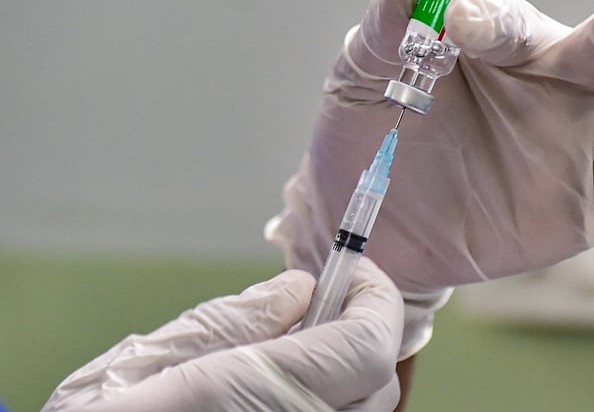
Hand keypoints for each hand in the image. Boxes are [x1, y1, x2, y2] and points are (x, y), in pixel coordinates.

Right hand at [44, 258, 403, 411]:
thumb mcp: (140, 366)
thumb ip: (230, 323)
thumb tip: (299, 288)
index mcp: (256, 398)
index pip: (367, 345)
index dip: (375, 298)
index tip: (355, 269)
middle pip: (378, 382)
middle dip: (364, 329)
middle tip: (325, 300)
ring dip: (350, 370)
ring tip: (300, 343)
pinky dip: (333, 401)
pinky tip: (284, 385)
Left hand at [267, 0, 593, 352]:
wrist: (369, 223)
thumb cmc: (376, 131)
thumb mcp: (366, 74)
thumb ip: (388, 27)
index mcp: (508, 46)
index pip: (516, 22)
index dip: (495, 17)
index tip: (461, 19)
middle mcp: (559, 89)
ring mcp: (578, 152)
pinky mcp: (586, 214)